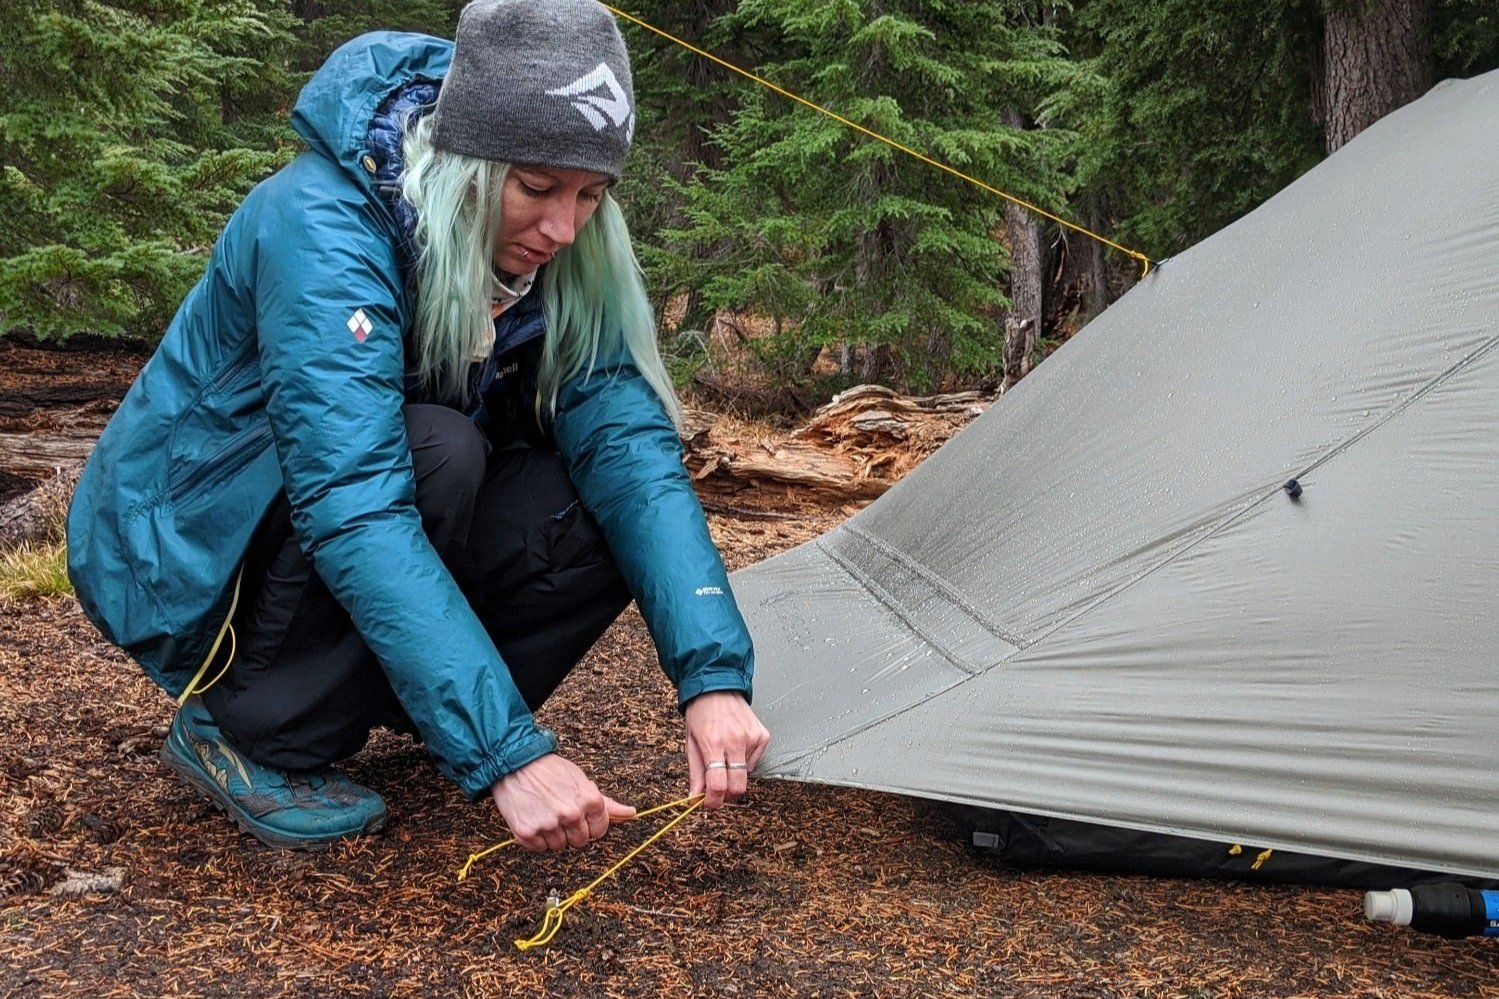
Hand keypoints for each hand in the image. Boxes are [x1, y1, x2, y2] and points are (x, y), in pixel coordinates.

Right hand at [489, 753, 634, 851]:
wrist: (514, 763)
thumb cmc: (550, 770)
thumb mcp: (582, 781)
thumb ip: (607, 802)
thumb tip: (632, 813)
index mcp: (590, 800)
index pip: (600, 830)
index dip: (589, 824)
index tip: (578, 814)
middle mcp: (571, 814)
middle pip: (580, 841)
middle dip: (572, 830)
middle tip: (559, 812)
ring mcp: (549, 825)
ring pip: (560, 846)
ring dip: (553, 834)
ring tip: (544, 812)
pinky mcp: (527, 833)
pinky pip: (539, 848)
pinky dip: (536, 838)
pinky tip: (533, 818)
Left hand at [684, 691, 770, 809]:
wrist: (717, 687)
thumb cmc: (701, 713)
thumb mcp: (691, 742)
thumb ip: (695, 772)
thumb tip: (695, 797)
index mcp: (713, 743)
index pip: (718, 784)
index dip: (714, 801)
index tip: (710, 803)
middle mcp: (735, 741)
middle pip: (738, 787)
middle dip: (727, 795)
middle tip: (719, 790)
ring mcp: (752, 738)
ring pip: (747, 775)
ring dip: (735, 773)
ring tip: (725, 756)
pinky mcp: (763, 736)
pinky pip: (755, 761)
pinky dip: (745, 761)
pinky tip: (736, 747)